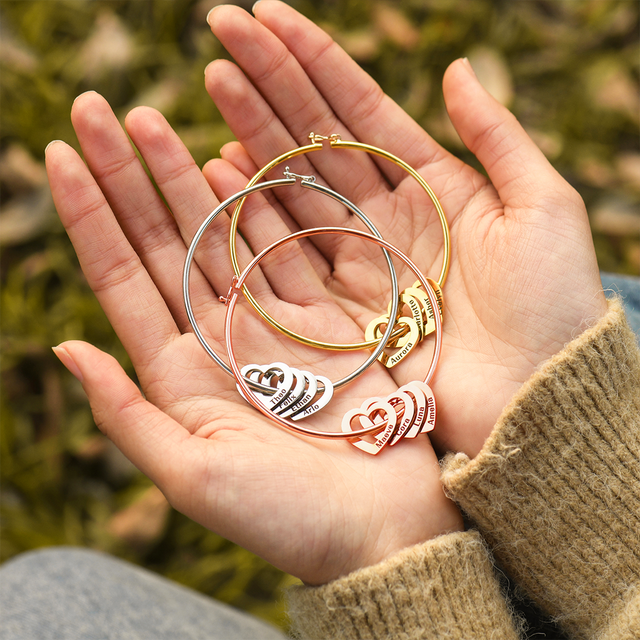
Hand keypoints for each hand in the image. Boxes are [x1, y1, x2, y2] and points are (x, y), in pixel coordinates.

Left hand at [46, 91, 460, 585]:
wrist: (380, 529)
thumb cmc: (289, 517)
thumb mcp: (193, 476)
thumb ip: (128, 416)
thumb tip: (63, 348)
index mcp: (179, 375)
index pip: (121, 278)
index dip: (88, 216)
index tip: (57, 153)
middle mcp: (220, 340)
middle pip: (165, 241)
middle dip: (129, 176)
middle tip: (99, 108)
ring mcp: (273, 323)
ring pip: (221, 233)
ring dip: (186, 177)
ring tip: (154, 116)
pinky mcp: (325, 316)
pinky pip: (285, 246)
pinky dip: (259, 204)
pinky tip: (230, 159)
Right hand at [205, 2, 607, 456]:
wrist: (537, 393)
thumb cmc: (553, 301)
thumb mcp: (541, 205)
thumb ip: (497, 135)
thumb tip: (459, 69)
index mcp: (431, 183)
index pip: (360, 108)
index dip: (314, 61)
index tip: (265, 17)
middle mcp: (385, 215)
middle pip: (316, 138)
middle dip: (269, 85)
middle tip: (221, 38)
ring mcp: (357, 258)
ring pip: (294, 184)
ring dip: (253, 135)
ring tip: (214, 84)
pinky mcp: (339, 303)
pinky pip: (289, 245)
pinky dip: (255, 206)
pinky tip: (223, 165)